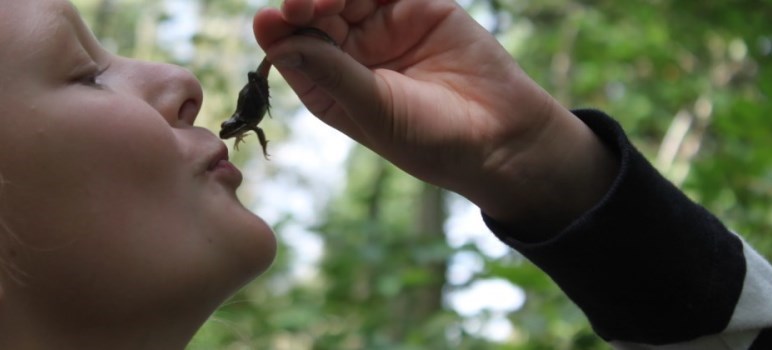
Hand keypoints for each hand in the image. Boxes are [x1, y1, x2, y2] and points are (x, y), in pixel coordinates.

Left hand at [254, 0, 616, 233]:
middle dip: (304, 4)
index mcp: (327, 85)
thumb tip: (276, 42)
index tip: (270, 19)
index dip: (279, 31)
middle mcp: (349, 52)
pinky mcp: (417, 5)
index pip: (291, 48)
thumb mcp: (374, 110)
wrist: (500, 138)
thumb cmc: (431, 140)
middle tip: (300, 5)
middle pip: (313, 12)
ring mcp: (382, 26)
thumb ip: (330, 71)